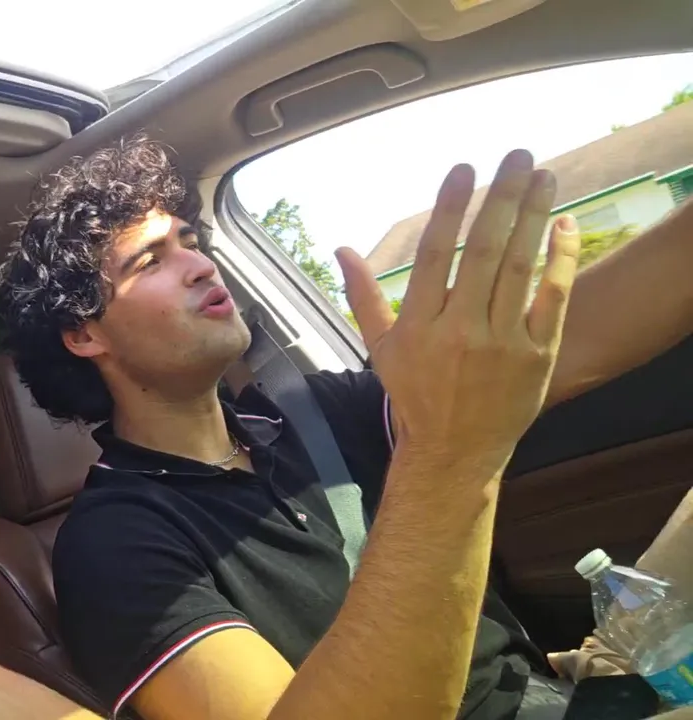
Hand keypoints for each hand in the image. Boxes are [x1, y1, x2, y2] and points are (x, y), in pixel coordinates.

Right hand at [335, 150, 581, 473]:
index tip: (464, 169)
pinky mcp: (536, 355)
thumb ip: (364, 295)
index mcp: (419, 325)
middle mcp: (460, 330)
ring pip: (520, 267)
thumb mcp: (380, 347)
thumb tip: (342, 249)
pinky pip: (552, 298)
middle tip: (518, 157)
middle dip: (503, 197)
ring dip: (535, 216)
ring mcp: (502, 343)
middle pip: (485, 250)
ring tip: (544, 177)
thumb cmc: (415, 395)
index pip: (437, 253)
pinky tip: (564, 226)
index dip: (451, 208)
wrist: (454, 451)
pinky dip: (560, 259)